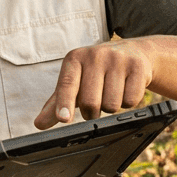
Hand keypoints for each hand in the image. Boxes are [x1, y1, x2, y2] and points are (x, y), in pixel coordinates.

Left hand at [33, 39, 152, 128]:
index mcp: (75, 59)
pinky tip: (125, 90)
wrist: (131, 52)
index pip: (68, 85)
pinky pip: (131, 100)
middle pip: (91, 102)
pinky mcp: (137, 66)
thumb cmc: (96, 72)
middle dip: (91, 112)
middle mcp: (95, 55)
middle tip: (94, 106)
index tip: (64, 118)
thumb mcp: (75, 82)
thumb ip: (56, 103)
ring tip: (111, 95)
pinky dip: (128, 103)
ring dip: (111, 108)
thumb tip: (39, 124)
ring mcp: (118, 59)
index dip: (65, 103)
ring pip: (112, 104)